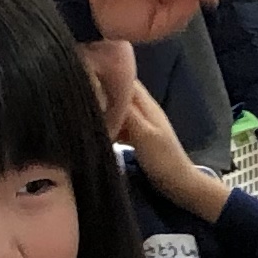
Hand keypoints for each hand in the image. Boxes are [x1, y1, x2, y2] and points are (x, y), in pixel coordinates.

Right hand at [93, 42, 221, 219]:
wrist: (180, 184)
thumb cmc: (163, 160)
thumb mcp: (143, 135)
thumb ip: (126, 112)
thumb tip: (106, 90)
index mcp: (146, 104)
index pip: (124, 79)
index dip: (105, 73)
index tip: (83, 74)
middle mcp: (144, 108)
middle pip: (119, 92)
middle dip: (101, 90)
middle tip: (77, 94)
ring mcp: (141, 122)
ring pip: (118, 108)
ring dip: (103, 108)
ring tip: (81, 111)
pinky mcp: (138, 136)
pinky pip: (119, 123)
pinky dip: (108, 124)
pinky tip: (95, 130)